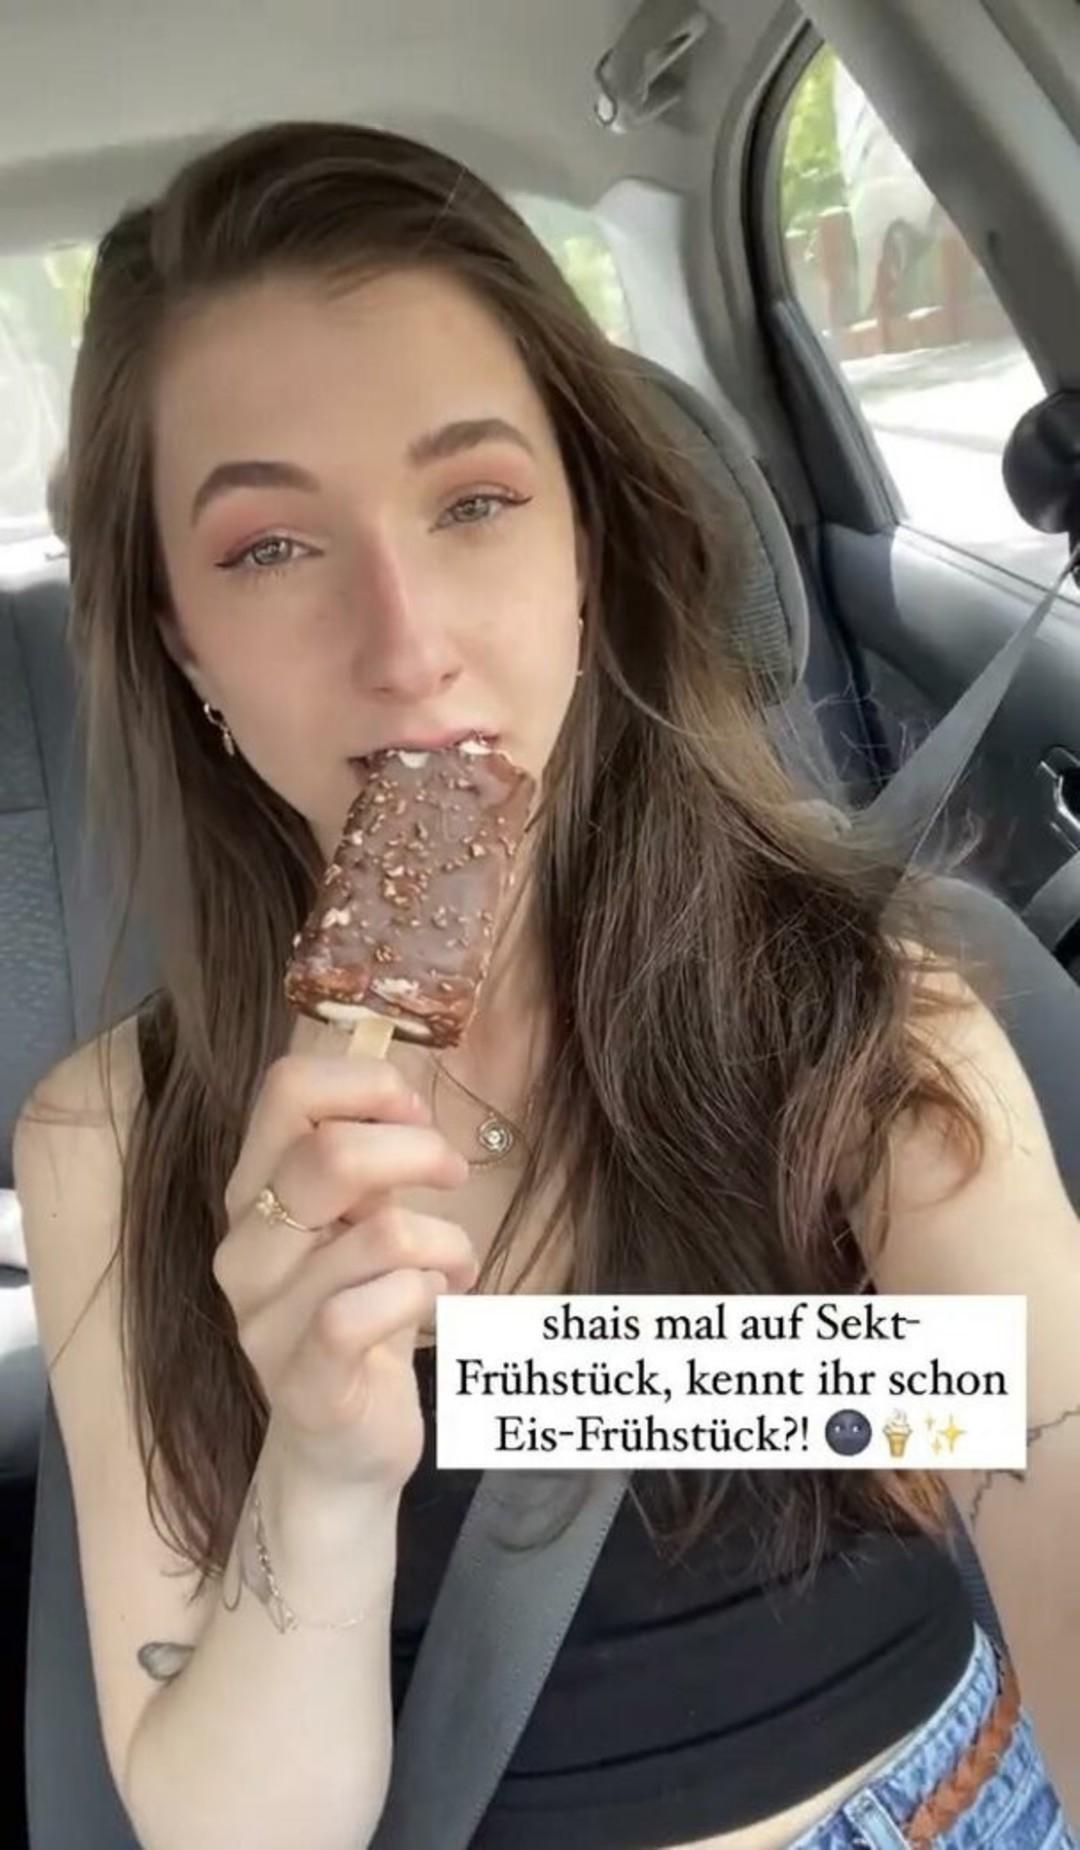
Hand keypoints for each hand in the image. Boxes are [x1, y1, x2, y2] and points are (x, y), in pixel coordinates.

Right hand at [214, 1052, 477, 1493]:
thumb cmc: (360, 1315)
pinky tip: (440, 1304)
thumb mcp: (356, 1224)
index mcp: (253, 1192)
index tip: (413, 1112)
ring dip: (447, 1242)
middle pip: (330, 1155)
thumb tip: (403, 1097)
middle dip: (419, 1152)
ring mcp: (266, 1319)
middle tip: (453, 1175)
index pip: (285, 1090)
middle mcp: (246, 1249)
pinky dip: (427, 1293)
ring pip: (381, 1235)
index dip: (366, 1083)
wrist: (338, 1449)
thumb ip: (365, 1163)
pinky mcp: (305, 1382)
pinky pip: (371, 1310)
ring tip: (456, 1263)